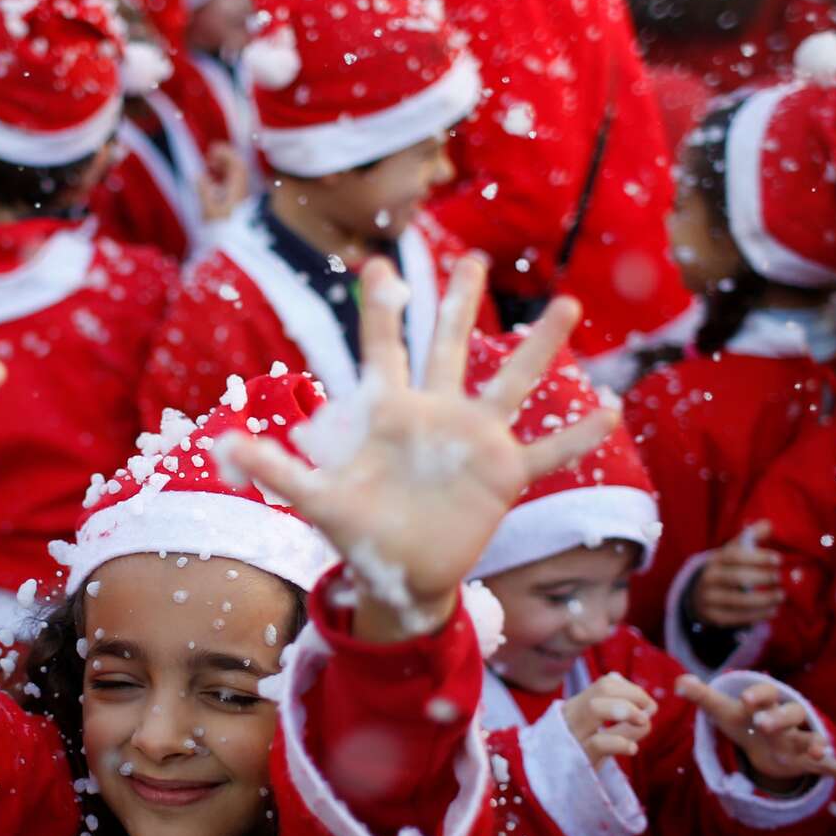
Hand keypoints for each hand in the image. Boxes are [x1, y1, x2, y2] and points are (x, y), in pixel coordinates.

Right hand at [197, 143, 248, 225]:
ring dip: (222, 167)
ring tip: (208, 167)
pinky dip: (222, 178)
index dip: (226, 153)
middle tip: (208, 158)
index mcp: (237, 190)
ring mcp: (239, 198)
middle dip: (223, 158)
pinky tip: (211, 182)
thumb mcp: (208, 211)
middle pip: (237, 167)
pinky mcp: (235, 204)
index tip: (211, 150)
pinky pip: (232, 184)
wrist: (232, 250)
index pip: (238, 164)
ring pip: (234, 175)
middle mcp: (241, 192)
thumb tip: (198, 175)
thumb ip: (203, 191)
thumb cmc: (220, 232)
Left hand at [224, 260, 618, 642]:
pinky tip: (612, 409)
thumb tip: (223, 445)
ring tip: (567, 307)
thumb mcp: (317, 500)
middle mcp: (435, 416)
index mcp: (389, 413)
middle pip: (449, 347)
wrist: (400, 576)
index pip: (383, 350)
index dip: (380, 310)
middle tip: (474, 259)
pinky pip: (547, 452)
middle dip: (460, 303)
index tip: (378, 262)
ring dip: (539, 347)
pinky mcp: (503, 476)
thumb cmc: (358, 535)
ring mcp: (474, 442)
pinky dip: (578, 435)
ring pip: (510, 383)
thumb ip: (277, 468)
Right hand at [562, 671, 657, 769]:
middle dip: (633, 695)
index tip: (647, 704)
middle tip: (650, 710)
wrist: (547, 781)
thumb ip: (618, 719)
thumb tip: (650, 708)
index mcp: (577, 706)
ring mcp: (574, 735)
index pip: (606, 684)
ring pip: (595, 708)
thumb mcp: (593, 732)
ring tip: (643, 722)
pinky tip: (632, 749)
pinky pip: (599, 743)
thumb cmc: (577, 754)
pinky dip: (621, 742)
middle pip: (603, 688)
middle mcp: (573, 715)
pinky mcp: (579, 757)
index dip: (632, 689)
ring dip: (626, 710)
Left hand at [675, 674, 835, 786]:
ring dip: (816, 744)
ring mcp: (801, 739)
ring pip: (811, 739)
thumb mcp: (723, 711)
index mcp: (767, 702)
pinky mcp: (808, 760)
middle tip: (763, 725)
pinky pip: (829, 765)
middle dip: (778, 719)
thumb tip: (679, 682)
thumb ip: (702, 696)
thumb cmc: (744, 720)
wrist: (767, 737)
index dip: (757, 696)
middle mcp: (787, 717)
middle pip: (788, 714)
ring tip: (819, 752)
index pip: (765, 694)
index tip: (746, 700)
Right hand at [690, 521, 783, 627]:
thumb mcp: (731, 553)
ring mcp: (709, 600)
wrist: (697, 597)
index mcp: (714, 560)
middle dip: (762, 578)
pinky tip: (773, 611)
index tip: (778, 559)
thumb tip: (769, 524)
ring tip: (781, 596)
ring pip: (738, 601)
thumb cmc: (723, 571)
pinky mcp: (714, 618)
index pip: (734, 556)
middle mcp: (708, 579)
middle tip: (780, 578)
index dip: (757, 557)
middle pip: (737, 578)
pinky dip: (757, 615)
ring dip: (763, 599)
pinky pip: (737, 618)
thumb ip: (749, 538)